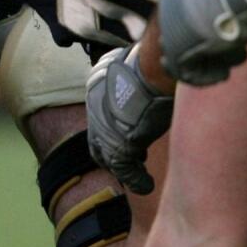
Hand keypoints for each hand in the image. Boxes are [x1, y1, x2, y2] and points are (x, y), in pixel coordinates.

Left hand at [86, 45, 172, 193]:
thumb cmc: (150, 60)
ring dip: (125, 167)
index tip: (129, 131)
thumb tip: (152, 64)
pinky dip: (136, 180)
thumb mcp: (135, 60)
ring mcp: (104, 132)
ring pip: (109, 158)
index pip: (101, 115)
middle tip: (132, 157)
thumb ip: (136, 69)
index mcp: (97, 89)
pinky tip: (146, 185)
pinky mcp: (118, 148)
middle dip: (112, 151)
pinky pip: (125, 171)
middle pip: (98, 141)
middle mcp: (94, 112)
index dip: (113, 126)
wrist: (148, 71)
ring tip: (140, 175)